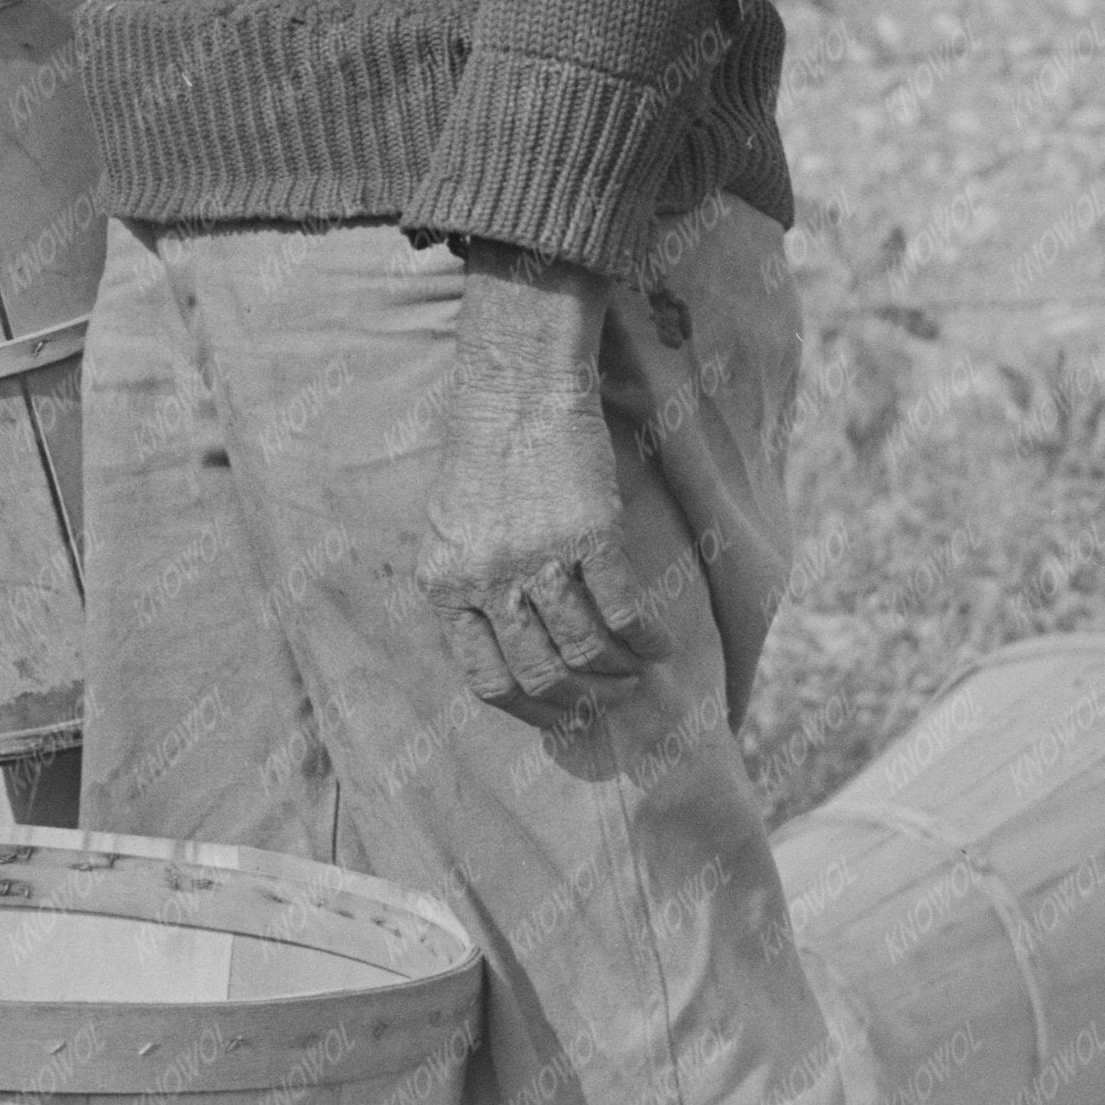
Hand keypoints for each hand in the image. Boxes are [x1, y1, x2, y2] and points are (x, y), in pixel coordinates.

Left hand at [418, 249, 663, 710]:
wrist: (516, 392)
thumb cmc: (484, 461)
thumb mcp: (450, 531)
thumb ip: (468, 591)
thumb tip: (504, 656)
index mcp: (445, 585)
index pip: (486, 680)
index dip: (529, 709)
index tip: (557, 713)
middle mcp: (486, 579)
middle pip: (540, 676)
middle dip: (581, 699)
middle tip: (607, 696)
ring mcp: (538, 559)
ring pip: (586, 651)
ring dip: (619, 674)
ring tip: (636, 672)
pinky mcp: (589, 535)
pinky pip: (625, 613)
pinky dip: (647, 639)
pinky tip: (659, 643)